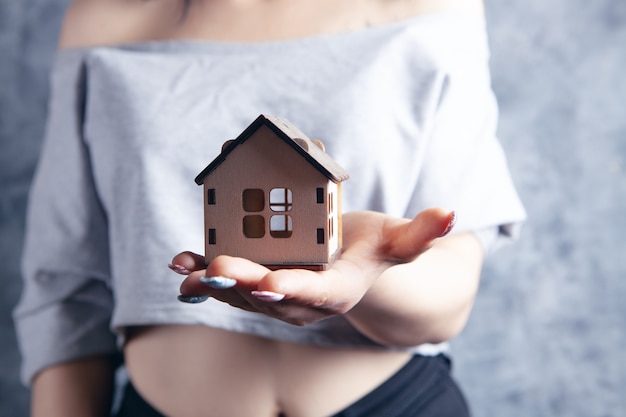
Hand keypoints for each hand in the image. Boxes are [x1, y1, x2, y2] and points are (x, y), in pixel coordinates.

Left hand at [171, 208, 455, 325]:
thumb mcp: (398, 240)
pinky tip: (180, 264)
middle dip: (244, 285)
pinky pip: (229, 285)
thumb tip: (452, 213)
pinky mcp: (259, 286)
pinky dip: (203, 276)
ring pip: (243, 296)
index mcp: (340, 290)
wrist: (350, 267)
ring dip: (213, 284)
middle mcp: (306, 302)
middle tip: (219, 267)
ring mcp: (279, 298)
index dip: (297, 290)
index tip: (274, 283)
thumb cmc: (373, 251)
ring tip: (185, 268)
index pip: (320, 294)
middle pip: (273, 297)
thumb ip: (421, 233)